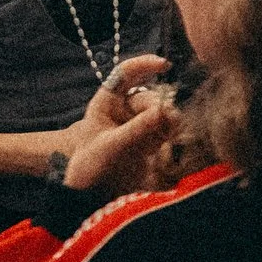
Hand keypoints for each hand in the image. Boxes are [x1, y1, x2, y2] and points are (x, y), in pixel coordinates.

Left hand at [62, 53, 176, 198]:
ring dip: (167, 121)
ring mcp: (136, 125)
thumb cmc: (91, 168)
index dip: (144, 64)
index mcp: (106, 103)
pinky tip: (167, 146)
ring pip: (161, 112)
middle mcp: (122, 110)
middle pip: (149, 96)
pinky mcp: (148, 141)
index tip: (164, 65)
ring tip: (168, 136)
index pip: (125, 73)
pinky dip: (169, 133)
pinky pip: (165, 128)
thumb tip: (165, 111)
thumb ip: (138, 129)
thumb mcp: (112, 146)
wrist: (93, 198)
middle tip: (168, 122)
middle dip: (159, 107)